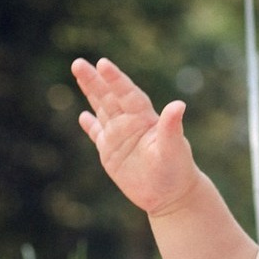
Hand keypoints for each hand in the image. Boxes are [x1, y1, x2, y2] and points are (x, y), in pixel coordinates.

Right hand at [71, 57, 200, 214]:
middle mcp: (131, 124)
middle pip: (109, 97)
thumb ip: (172, 127)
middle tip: (79, 63)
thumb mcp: (174, 149)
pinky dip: (90, 125)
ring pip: (102, 109)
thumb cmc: (177, 170)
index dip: (115, 80)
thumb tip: (179, 105)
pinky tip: (83, 115)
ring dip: (91, 93)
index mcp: (145, 119)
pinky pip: (98, 135)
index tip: (103, 63)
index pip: (128, 94)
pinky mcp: (112, 153)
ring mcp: (120, 137)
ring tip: (80, 73)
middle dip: (95, 80)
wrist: (172, 195)